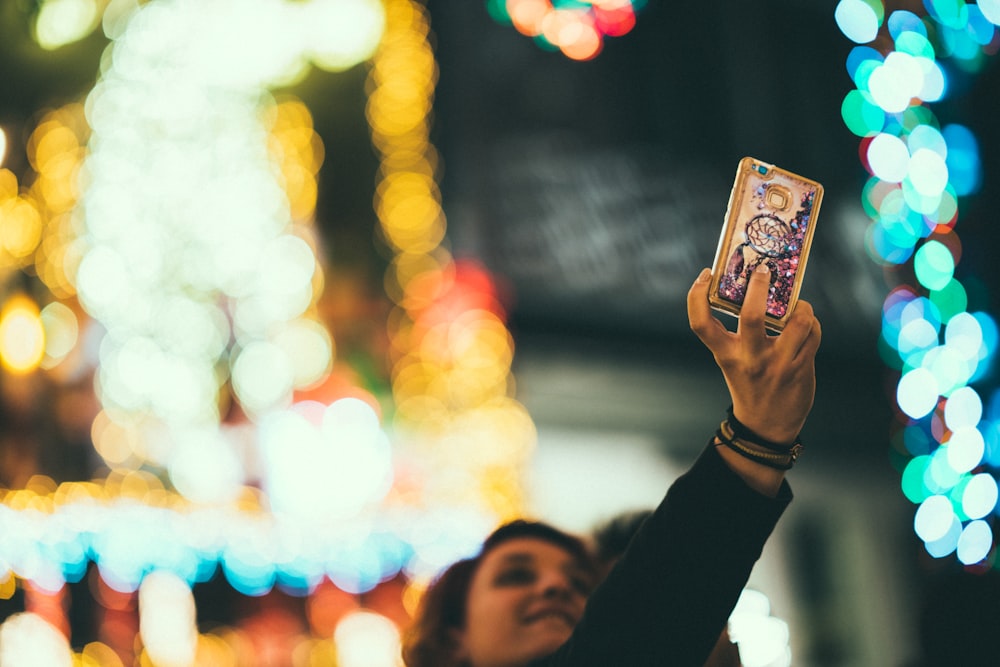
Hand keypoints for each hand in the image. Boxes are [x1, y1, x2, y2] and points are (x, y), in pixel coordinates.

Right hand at [687, 265, 820, 445]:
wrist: (767, 425)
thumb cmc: (748, 383)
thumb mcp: (732, 360)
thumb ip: (736, 334)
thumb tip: (754, 291)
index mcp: (725, 354)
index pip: (700, 323)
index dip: (697, 295)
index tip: (706, 275)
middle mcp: (749, 358)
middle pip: (750, 316)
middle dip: (758, 287)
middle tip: (763, 271)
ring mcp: (777, 364)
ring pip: (797, 322)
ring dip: (800, 306)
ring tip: (796, 304)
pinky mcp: (800, 368)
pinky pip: (812, 333)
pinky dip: (811, 322)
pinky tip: (805, 324)